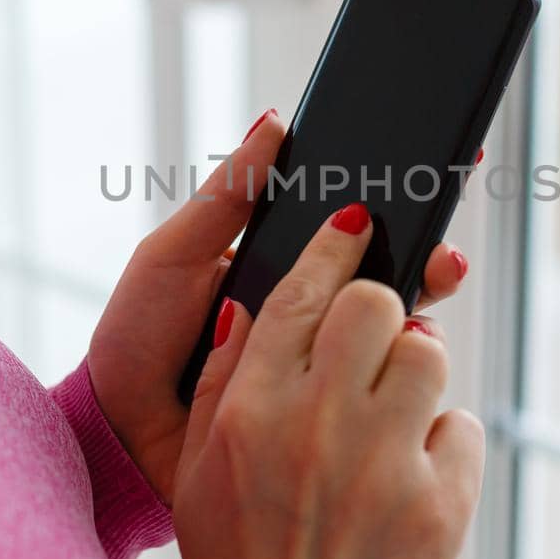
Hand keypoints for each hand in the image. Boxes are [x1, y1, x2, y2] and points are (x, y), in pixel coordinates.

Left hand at [85, 109, 474, 501]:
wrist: (119, 437)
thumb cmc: (137, 341)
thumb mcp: (173, 256)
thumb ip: (226, 196)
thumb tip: (274, 121)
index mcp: (277, 265)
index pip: (342, 224)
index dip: (389, 194)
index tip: (431, 160)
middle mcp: (308, 309)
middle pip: (380, 268)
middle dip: (423, 242)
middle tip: (440, 229)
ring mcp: (321, 359)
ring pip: (389, 320)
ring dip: (422, 290)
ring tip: (438, 269)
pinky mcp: (324, 408)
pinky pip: (373, 379)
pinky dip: (402, 355)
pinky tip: (418, 332)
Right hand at [173, 204, 485, 558]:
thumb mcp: (199, 473)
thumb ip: (223, 382)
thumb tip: (253, 306)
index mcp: (249, 412)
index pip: (302, 293)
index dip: (336, 246)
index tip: (358, 224)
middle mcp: (315, 427)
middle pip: (376, 304)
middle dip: (381, 310)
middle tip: (374, 342)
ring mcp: (384, 466)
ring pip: (428, 354)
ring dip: (414, 374)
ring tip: (392, 416)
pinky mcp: (441, 506)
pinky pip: (464, 426)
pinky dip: (443, 444)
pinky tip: (411, 480)